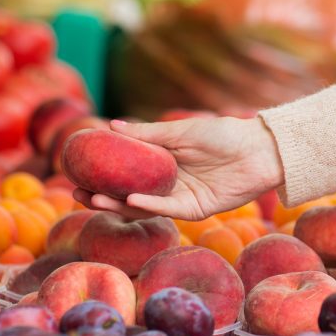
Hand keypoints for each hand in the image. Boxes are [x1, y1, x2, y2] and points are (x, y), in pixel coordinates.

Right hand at [73, 117, 283, 220]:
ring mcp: (180, 198)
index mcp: (163, 162)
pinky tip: (129, 200)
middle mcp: (168, 183)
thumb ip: (148, 133)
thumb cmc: (223, 134)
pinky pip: (168, 210)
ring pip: (143, 206)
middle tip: (77, 191)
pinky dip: (149, 206)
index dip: (101, 174)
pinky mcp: (195, 210)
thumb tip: (112, 125)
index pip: (125, 172)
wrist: (259, 150)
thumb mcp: (180, 131)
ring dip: (118, 204)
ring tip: (94, 198)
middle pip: (128, 193)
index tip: (76, 170)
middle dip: (101, 195)